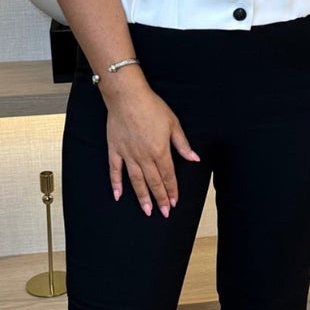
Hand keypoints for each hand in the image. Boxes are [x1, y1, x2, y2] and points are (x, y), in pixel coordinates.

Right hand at [103, 81, 199, 217]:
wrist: (127, 96)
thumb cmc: (152, 107)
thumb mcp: (173, 124)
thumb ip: (182, 144)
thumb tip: (194, 158)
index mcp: (160, 151)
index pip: (168, 176)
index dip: (172, 190)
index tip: (174, 202)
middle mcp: (144, 157)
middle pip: (153, 182)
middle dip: (160, 198)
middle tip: (163, 213)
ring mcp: (128, 155)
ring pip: (136, 181)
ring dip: (142, 197)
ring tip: (147, 211)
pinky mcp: (115, 150)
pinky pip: (115, 171)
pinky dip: (116, 184)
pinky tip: (118, 196)